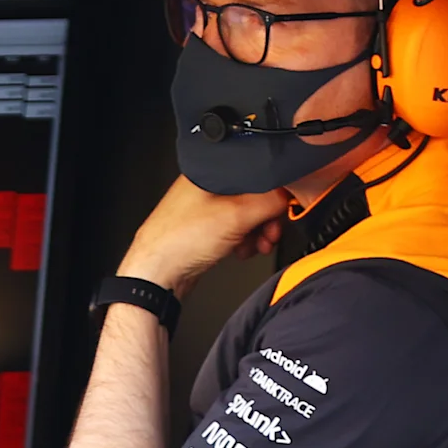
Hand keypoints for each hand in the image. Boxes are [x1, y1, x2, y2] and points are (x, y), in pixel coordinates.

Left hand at [118, 175, 293, 298]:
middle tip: (270, 232)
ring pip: (245, 215)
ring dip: (257, 232)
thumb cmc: (178, 242)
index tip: (284, 208)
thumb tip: (292, 196)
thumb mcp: (237, 215)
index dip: (275, 191)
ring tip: (256, 245)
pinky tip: (241, 250)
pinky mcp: (204, 230)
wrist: (155, 277)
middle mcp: (206, 186)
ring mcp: (204, 210)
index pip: (257, 172)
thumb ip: (271, 201)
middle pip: (253, 195)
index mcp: (211, 170)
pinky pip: (234, 230)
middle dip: (267, 217)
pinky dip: (243, 240)